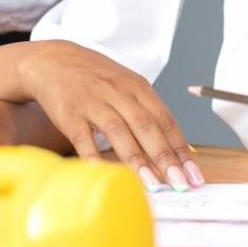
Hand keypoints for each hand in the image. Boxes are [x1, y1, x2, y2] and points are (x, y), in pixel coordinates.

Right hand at [12, 41, 201, 189]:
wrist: (53, 61)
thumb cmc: (96, 79)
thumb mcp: (127, 86)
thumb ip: (150, 113)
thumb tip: (181, 149)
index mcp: (137, 87)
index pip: (166, 120)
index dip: (182, 148)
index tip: (194, 173)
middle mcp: (118, 93)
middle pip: (148, 127)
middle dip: (167, 157)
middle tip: (181, 183)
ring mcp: (94, 103)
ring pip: (120, 133)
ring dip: (138, 161)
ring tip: (154, 186)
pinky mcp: (71, 115)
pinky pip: (85, 140)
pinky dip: (96, 159)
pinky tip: (107, 177)